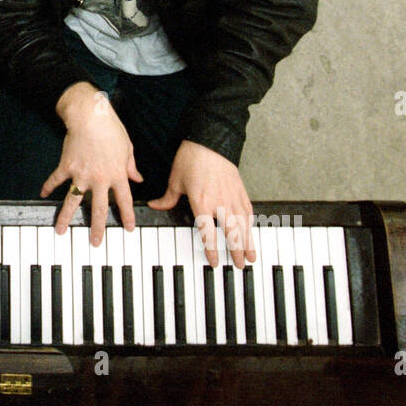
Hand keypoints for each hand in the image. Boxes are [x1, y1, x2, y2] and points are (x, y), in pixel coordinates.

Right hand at [42, 83, 141, 245]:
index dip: (127, 216)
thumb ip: (131, 166)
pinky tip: (44, 194)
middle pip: (98, 209)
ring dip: (66, 218)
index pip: (125, 201)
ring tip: (60, 231)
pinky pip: (56, 180)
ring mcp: (81, 174)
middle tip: (95, 243)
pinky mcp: (67, 166)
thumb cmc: (111, 129)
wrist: (90, 116)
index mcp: (117, 175)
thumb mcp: (127, 148)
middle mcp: (99, 179)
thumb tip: (137, 177)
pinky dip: (49, 186)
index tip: (128, 229)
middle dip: (97, 228)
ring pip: (73, 202)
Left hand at [149, 139, 253, 268]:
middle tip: (239, 266)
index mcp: (202, 202)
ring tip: (251, 256)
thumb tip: (155, 206)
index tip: (214, 262)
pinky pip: (248, 210)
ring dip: (248, 242)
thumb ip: (167, 198)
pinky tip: (251, 232)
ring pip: (243, 225)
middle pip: (231, 233)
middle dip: (236, 251)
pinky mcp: (240, 189)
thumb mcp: (175, 180)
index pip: (207, 233)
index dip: (211, 249)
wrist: (209, 140)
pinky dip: (250, 223)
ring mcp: (233, 196)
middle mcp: (220, 202)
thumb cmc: (192, 158)